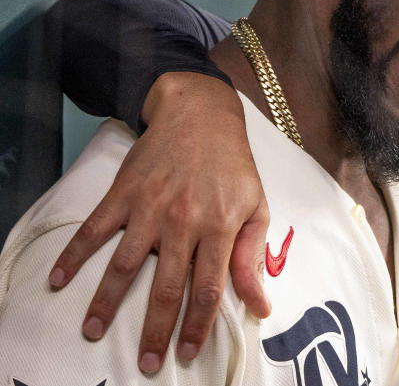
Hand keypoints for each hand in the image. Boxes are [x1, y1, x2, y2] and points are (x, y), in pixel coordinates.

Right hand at [48, 72, 270, 372]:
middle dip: (155, 329)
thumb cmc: (233, 166)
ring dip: (106, 302)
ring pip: (126, 264)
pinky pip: (94, 229)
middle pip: (167, 286)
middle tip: (146, 362)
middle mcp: (185, 221)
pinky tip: (59, 280)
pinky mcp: (124, 193)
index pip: (209, 288)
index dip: (198, 325)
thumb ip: (253, 258)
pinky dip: (74, 255)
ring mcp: (151, 207)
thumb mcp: (256, 207)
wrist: (201, 115)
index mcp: (221, 226)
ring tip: (93, 332)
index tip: (188, 352)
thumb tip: (260, 304)